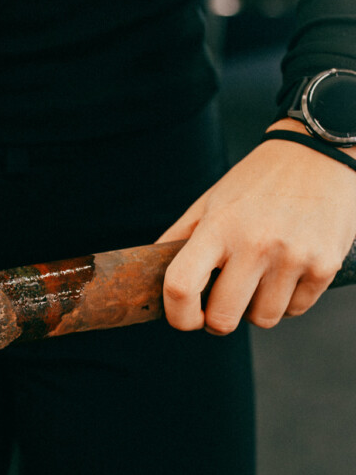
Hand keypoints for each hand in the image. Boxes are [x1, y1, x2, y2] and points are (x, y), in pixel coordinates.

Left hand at [157, 122, 355, 332]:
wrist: (318, 154)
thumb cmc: (259, 181)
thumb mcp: (211, 201)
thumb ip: (180, 238)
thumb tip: (150, 274)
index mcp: (219, 227)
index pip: (181, 286)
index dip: (178, 315)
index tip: (187, 316)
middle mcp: (256, 244)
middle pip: (224, 319)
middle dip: (219, 318)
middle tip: (224, 300)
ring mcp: (293, 257)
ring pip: (263, 320)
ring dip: (257, 309)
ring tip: (261, 277)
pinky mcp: (325, 266)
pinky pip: (296, 310)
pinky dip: (288, 300)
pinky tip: (287, 272)